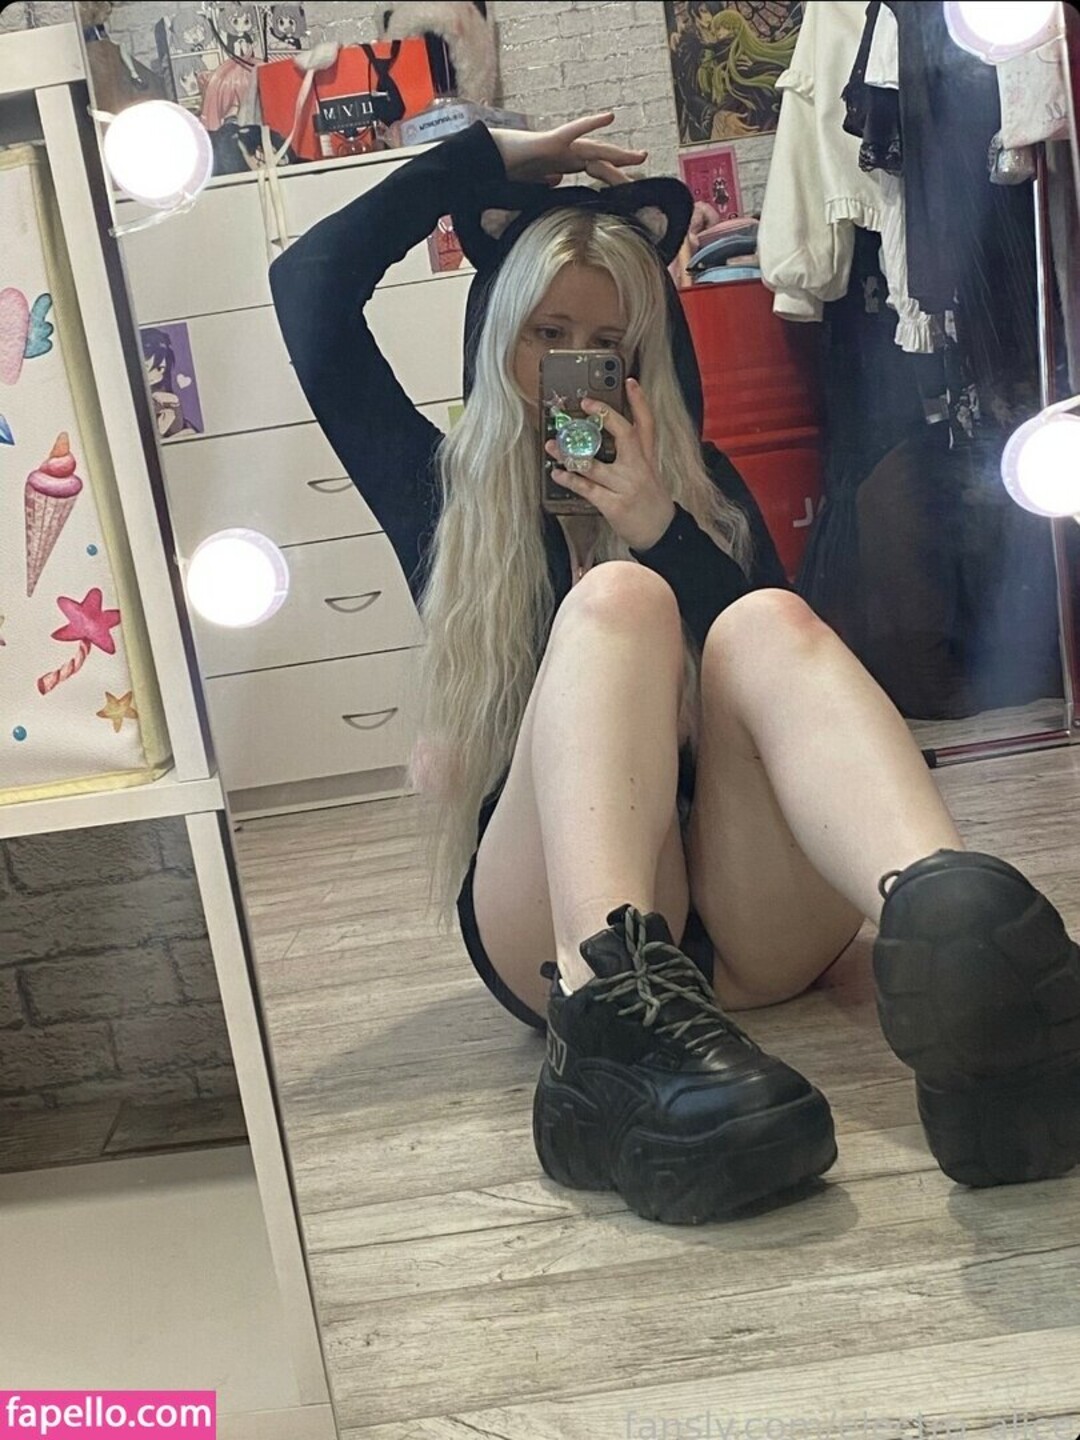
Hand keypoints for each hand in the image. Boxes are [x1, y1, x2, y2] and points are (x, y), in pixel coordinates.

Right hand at [490, 112, 646, 187]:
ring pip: (594, 149)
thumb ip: (544, 182)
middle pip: (599, 159)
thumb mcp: (529, 183)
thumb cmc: (504, 169)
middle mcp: (564, 154)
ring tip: (640, 156)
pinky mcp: (550, 141)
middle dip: (621, 163)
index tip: (629, 187)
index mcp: (560, 165)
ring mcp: (558, 147)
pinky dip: (591, 124)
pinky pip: (574, 131)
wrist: (485, 161)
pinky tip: (609, 117)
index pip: (592, 170)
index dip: (611, 177)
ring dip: (617, 153)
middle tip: (644, 163)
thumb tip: (556, 182)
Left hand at [546, 379, 675, 550]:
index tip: (629, 381)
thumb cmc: (650, 501)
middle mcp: (638, 468)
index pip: (647, 423)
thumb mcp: (649, 473)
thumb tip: (600, 440)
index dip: (639, 401)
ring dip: (570, 454)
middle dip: (605, 416)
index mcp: (647, 458)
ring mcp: (626, 486)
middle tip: (585, 403)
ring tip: (552, 445)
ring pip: (595, 464)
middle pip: (624, 434)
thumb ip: (632, 454)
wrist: (661, 532)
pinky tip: (557, 473)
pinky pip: (587, 489)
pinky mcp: (614, 505)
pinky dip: (570, 480)